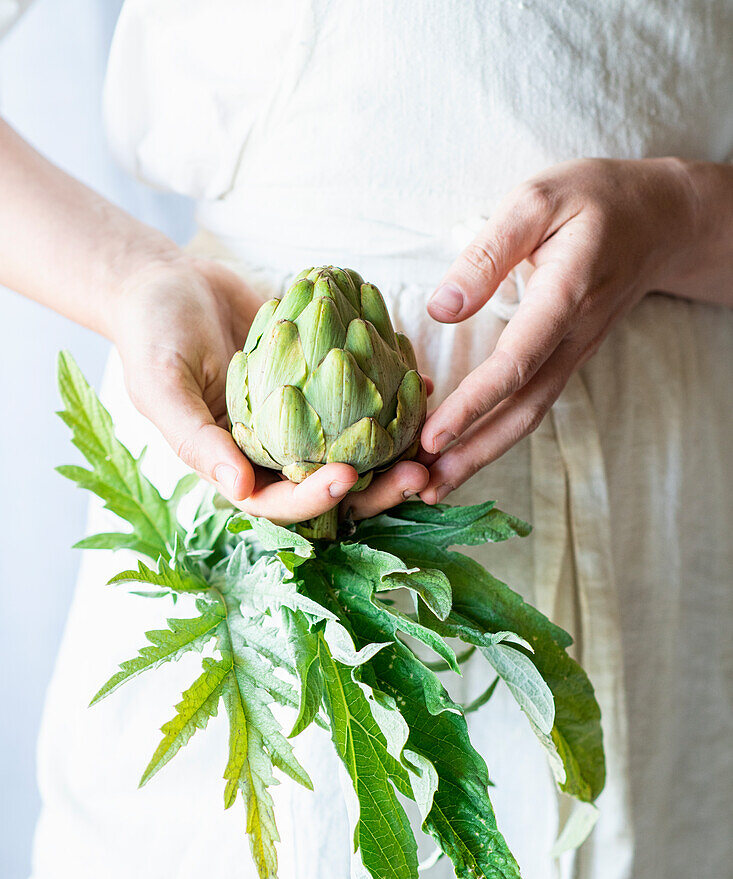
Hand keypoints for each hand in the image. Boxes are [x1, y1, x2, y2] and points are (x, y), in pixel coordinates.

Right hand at [111, 255, 428, 522]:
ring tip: (433, 437)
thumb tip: (239, 490)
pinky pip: (359, 400)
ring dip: (395, 449)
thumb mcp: (162, 387)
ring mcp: (302, 421)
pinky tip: (422, 382)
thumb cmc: (153, 335)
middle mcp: (274, 453)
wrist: (169, 282)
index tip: (348, 477)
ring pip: (355, 449)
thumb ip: (196, 441)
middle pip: (332, 487)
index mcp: (236, 467)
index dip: (315, 498)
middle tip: (418, 473)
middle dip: (377, 488)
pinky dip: (392, 397)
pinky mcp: (321, 385)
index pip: (281, 503)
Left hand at [419, 157, 702, 502]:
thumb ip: (489, 253)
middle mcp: (574, 337)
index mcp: (565, 294)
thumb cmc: (593, 200)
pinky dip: (496, 435)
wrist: (660, 219)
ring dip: (482, 455)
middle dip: (473, 452)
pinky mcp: (567, 359)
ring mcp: (574, 353)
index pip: (517, 361)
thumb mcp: (537, 200)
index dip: (474, 402)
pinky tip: (463, 451)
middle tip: (425, 488)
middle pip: (524, 408)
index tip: (433, 436)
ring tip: (435, 487)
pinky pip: (532, 404)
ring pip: (529, 415)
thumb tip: (442, 307)